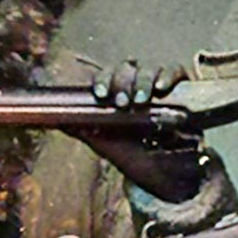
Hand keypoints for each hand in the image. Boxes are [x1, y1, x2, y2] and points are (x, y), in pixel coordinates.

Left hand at [80, 60, 206, 204]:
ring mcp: (158, 83)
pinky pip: (175, 71)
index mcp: (118, 92)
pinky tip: (161, 89)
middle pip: (127, 67)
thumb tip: (55, 121)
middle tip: (122, 102)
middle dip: (123, 82)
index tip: (101, 94)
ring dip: (142, 82)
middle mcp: (136, 83)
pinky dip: (167, 76)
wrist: (163, 170)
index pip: (108, 75)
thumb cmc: (132, 152)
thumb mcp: (105, 142)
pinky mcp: (181, 86)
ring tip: (140, 100)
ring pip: (149, 68)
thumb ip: (82, 129)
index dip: (103, 80)